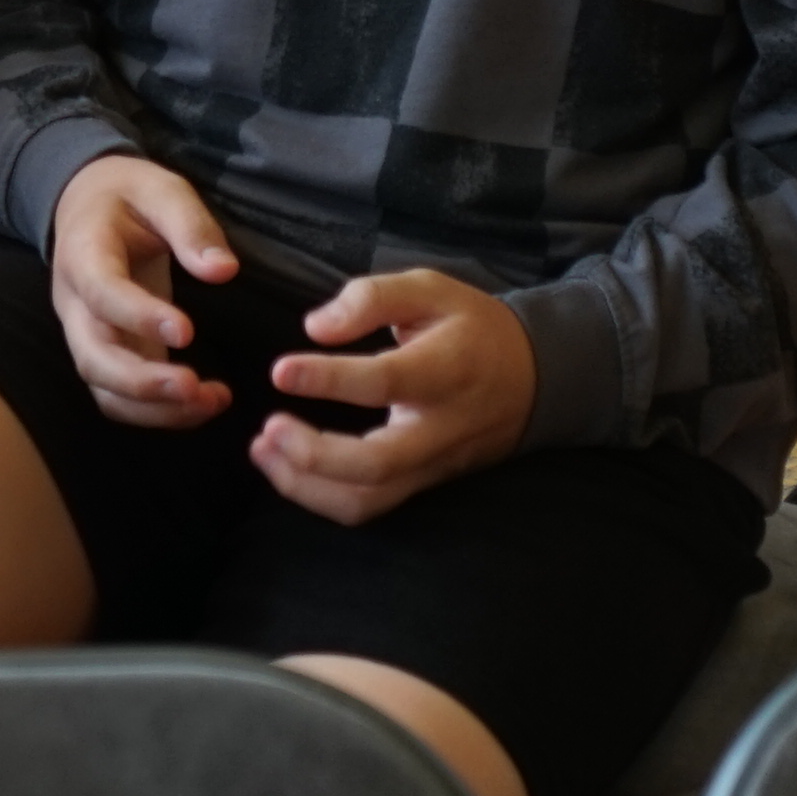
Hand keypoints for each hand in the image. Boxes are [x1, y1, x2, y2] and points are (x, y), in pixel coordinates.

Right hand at [50, 152, 242, 426]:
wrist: (88, 205)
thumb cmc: (128, 196)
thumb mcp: (161, 190)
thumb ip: (190, 227)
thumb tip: (223, 272)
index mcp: (83, 254)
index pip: (102, 293)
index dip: (139, 317)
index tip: (186, 333)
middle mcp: (75, 305)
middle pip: (92, 358)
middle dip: (141, 382)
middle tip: (193, 387)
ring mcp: (87, 335)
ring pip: (104, 389)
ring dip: (154, 407)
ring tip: (211, 401)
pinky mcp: (109, 354)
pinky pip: (120, 398)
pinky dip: (158, 412)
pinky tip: (204, 404)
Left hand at [245, 267, 534, 523]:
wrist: (535, 381)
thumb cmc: (472, 328)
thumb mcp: (432, 289)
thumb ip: (372, 298)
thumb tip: (315, 327)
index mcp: (446, 370)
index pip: (386, 382)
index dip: (330, 380)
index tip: (281, 371)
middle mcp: (440, 428)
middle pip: (377, 464)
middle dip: (313, 455)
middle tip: (268, 428)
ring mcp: (432, 464)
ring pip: (368, 498)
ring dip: (306, 484)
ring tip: (261, 449)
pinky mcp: (421, 484)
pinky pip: (369, 506)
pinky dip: (319, 496)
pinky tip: (285, 467)